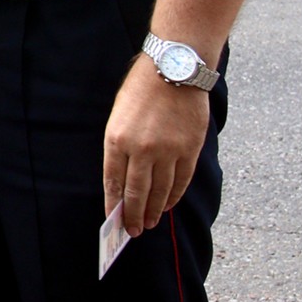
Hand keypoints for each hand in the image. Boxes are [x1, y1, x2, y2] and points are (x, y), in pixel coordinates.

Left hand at [102, 55, 209, 236]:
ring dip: (156, 210)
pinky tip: (169, 204)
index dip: (113, 203)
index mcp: (117, 139)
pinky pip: (181, 181)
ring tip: (151, 222)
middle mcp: (142, 149)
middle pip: (137, 192)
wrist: (173, 70)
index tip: (113, 219)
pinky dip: (174, 196)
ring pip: (161, 191)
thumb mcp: (118, 116)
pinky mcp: (189, 150)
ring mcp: (168, 151)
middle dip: (135, 215)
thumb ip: (120, 147)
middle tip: (133, 231)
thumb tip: (123, 180)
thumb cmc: (141, 91)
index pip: (113, 181)